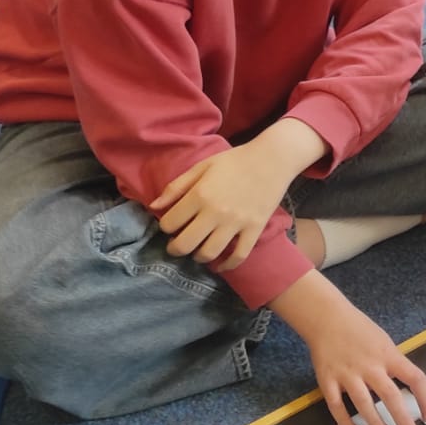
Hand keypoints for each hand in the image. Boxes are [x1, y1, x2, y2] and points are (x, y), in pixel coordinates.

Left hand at [151, 142, 296, 270]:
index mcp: (200, 195)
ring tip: (197, 253)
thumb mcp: (202, 166)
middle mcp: (215, 212)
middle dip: (175, 249)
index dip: (166, 226)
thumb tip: (153, 207)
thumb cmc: (234, 160)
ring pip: (209, 253)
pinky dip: (227, 265)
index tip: (171, 225)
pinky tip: (220, 265)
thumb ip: (176, 187)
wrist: (272, 159)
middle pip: (185, 244)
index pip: (170, 223)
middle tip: (176, 246)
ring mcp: (236, 223)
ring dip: (197, 257)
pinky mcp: (254, 229)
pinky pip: (239, 256)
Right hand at [275, 273, 425, 424]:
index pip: (414, 378)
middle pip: (390, 395)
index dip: (425, 398)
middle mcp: (369, 366)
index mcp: (388, 355)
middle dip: (402, 419)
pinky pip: (338, 407)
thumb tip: (424, 384)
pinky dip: (346, 424)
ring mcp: (347, 374)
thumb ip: (402, 365)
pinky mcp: (328, 381)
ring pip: (364, 404)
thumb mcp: (386, 342)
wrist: (327, 317)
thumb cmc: (358, 329)